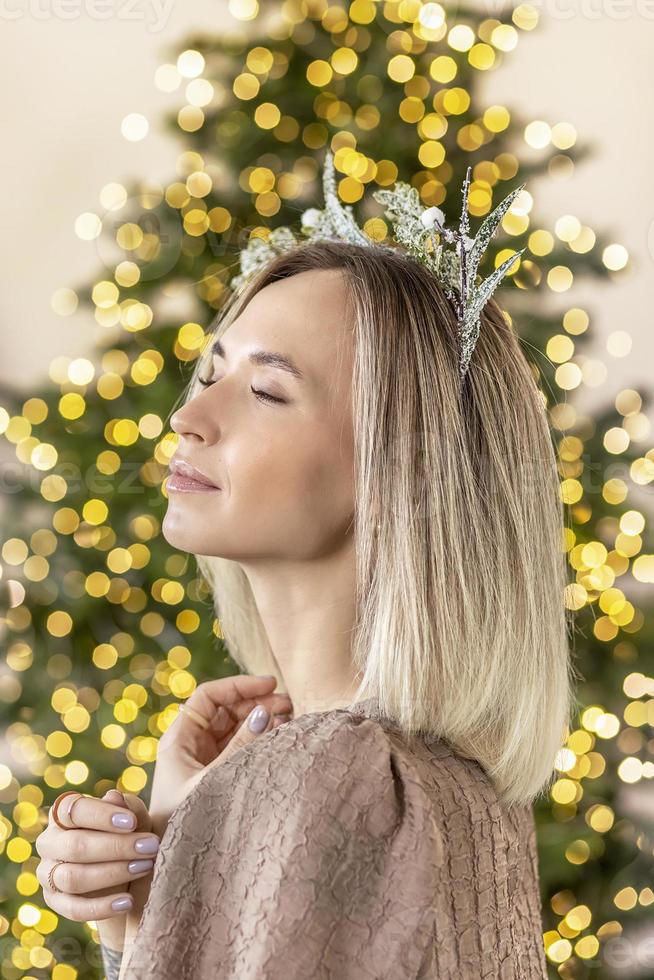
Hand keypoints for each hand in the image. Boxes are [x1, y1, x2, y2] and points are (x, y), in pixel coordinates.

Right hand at [35, 788, 159, 952]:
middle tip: (150, 847)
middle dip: (116, 847)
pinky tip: (127, 902)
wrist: (128, 878)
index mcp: (64, 813)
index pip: (74, 810)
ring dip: (112, 873)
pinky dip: (101, 907)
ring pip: (73, 877)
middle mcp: (50, 841)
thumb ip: (128, 808)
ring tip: (144, 867)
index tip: (131, 823)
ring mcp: (48, 873)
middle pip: (75, 845)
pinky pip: (73, 909)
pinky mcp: (54, 901)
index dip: (102, 815)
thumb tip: (114, 796)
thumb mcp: (135, 820)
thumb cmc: (130, 836)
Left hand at [148, 673, 292, 837]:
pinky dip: (260, 740)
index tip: (270, 685)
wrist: (170, 864)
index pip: (209, 696)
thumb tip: (265, 713)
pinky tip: (280, 738)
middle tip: (288, 704)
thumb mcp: (211, 781)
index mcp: (179, 739)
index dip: (239, 686)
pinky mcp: (216, 775)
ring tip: (289, 719)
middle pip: (225, 708)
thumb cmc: (183, 823)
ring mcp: (204, 759)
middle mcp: (190, 744)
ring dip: (262, 719)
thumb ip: (239, 748)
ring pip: (236, 727)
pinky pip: (240, 747)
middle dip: (256, 701)